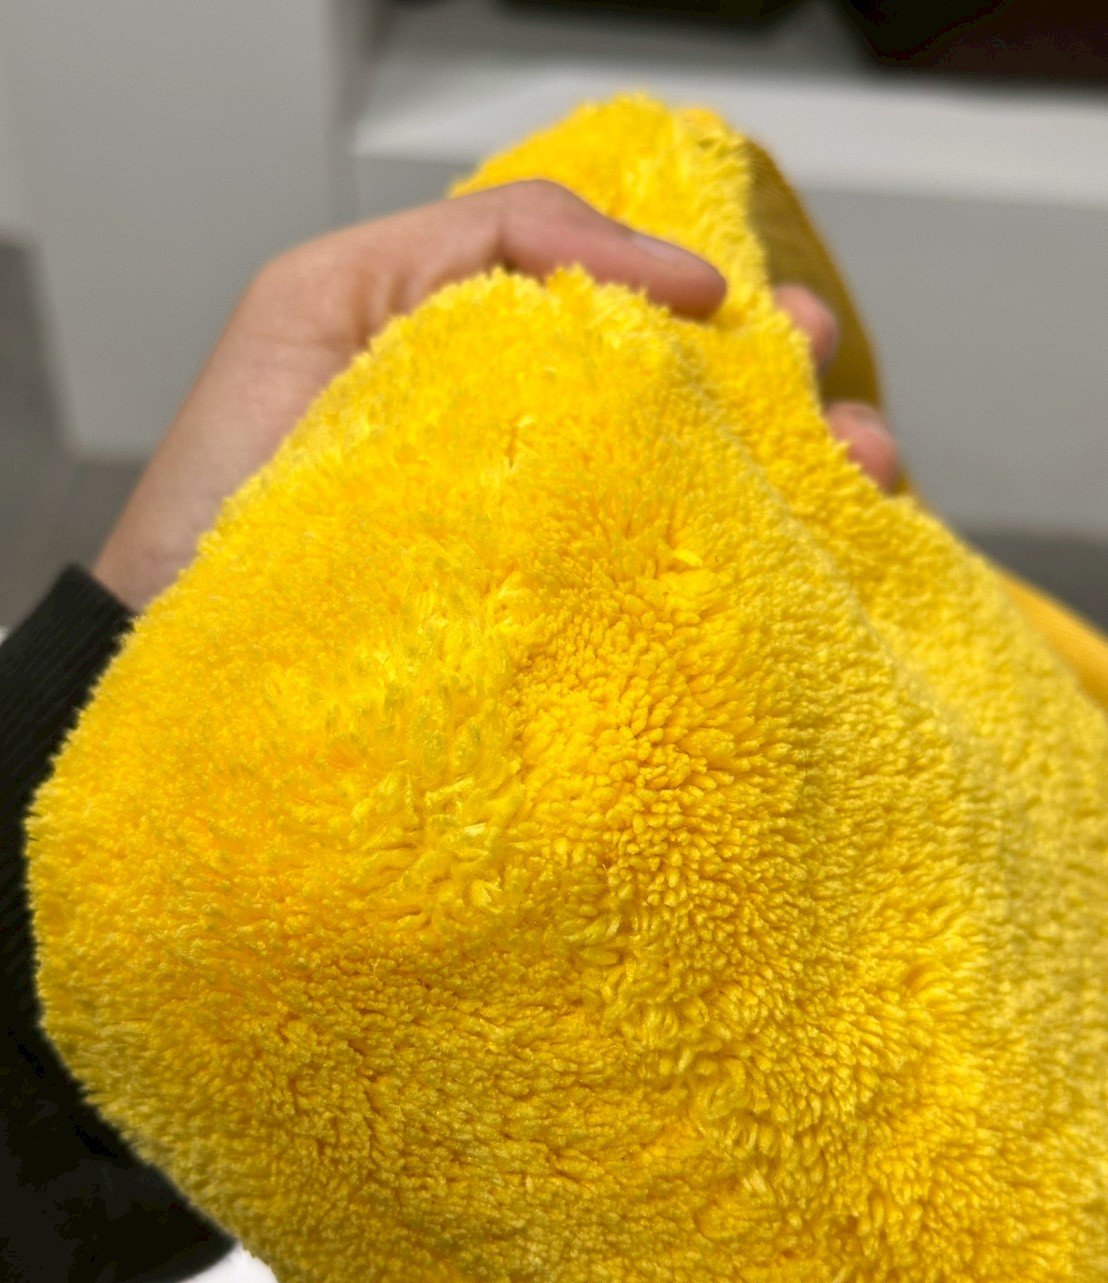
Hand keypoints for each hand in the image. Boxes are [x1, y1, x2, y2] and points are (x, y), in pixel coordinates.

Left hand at [91, 181, 897, 612]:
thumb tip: (650, 281)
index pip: (631, 314)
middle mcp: (544, 456)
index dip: (708, 301)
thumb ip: (477, 247)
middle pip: (697, 404)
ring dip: (805, 472)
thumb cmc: (233, 480)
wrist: (189, 652)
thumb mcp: (325, 303)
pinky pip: (682, 587)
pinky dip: (767, 566)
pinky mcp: (570, 633)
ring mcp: (562, 550)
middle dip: (782, 382)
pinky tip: (828, 554)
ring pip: (714, 495)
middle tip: (823, 383)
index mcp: (495, 363)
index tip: (750, 317)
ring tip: (865, 470)